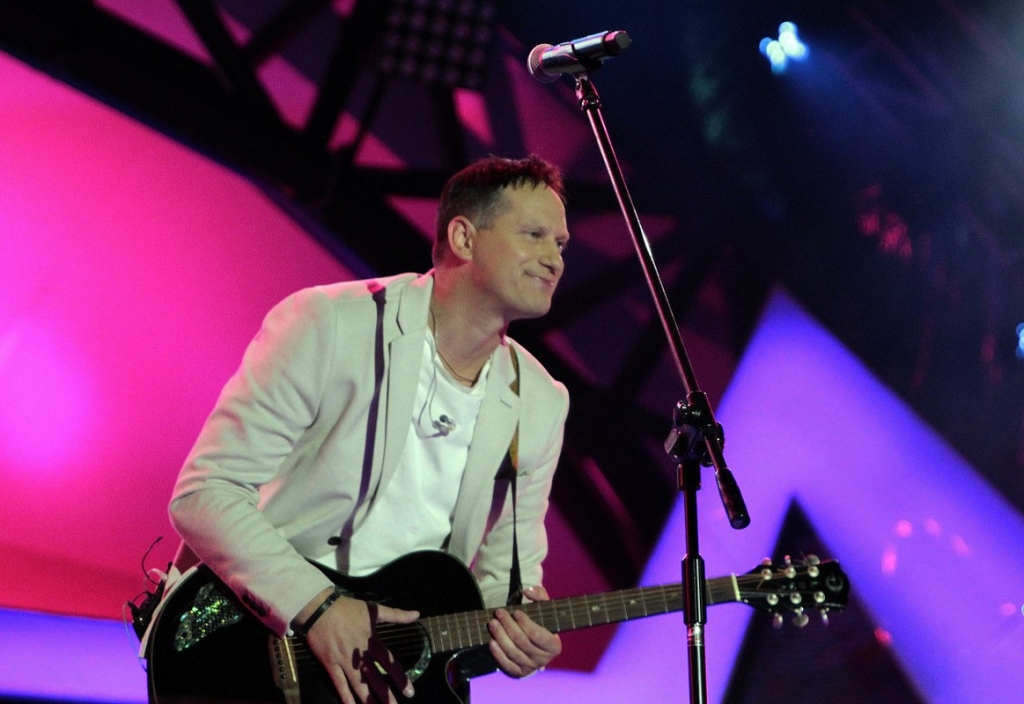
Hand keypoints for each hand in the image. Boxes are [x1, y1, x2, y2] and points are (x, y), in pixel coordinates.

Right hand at [300, 589, 419, 703]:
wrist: (320, 609)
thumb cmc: (348, 609)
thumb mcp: (374, 609)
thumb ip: (396, 614)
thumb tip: (417, 614)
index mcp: (372, 642)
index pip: (390, 663)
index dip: (400, 678)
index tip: (409, 692)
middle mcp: (360, 655)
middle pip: (376, 679)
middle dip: (386, 696)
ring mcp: (345, 662)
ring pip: (359, 685)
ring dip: (369, 700)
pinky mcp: (330, 665)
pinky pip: (339, 684)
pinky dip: (345, 697)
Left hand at [487, 585, 561, 677]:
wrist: (537, 646)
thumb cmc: (541, 623)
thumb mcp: (545, 609)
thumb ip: (540, 596)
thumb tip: (528, 591)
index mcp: (553, 646)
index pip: (537, 635)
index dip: (525, 623)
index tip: (516, 612)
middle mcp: (543, 659)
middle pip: (522, 642)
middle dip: (509, 626)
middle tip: (499, 612)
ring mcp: (530, 667)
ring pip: (513, 652)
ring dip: (501, 636)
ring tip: (492, 623)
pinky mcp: (518, 672)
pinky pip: (507, 664)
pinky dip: (498, 654)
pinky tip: (491, 641)